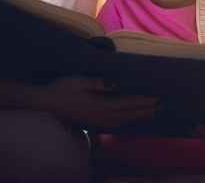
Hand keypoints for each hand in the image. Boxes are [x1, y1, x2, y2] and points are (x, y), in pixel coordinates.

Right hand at [40, 76, 157, 129]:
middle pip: (127, 113)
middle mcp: (100, 115)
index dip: (142, 101)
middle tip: (159, 105)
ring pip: (122, 120)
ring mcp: (96, 120)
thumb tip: (115, 83)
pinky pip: (113, 123)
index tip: (155, 98)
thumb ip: (98, 83)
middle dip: (144, 109)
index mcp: (99, 104)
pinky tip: (128, 119)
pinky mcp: (91, 122)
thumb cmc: (62, 88)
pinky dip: (125, 121)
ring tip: (150, 113)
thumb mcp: (79, 81)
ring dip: (137, 116)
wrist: (44, 103)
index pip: (127, 102)